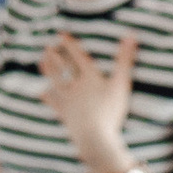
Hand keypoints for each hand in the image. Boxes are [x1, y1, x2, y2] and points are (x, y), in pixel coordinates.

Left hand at [38, 28, 139, 172]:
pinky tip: (41, 92)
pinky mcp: (65, 114)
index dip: (70, 45)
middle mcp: (76, 86)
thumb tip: (131, 34)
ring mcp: (68, 100)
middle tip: (47, 47)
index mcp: (90, 78)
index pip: (78, 57)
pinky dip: (47, 96)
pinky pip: (54, 103)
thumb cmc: (110, 111)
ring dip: (48, 71)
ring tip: (41, 63)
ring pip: (56, 82)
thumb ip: (125, 60)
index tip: (61, 34)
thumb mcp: (121, 85)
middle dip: (54, 56)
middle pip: (63, 68)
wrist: (94, 137)